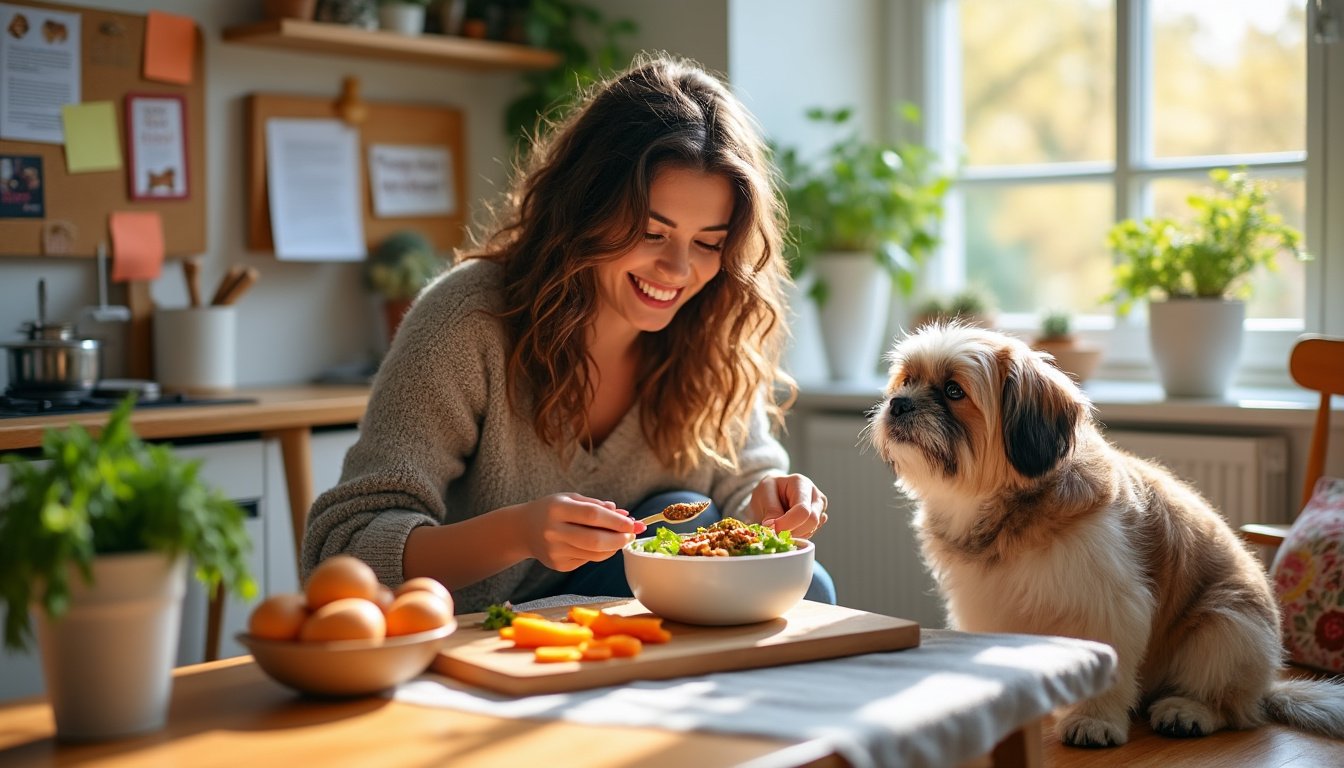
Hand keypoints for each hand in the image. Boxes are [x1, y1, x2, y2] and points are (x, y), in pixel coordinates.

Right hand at [514, 493, 645, 571]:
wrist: (523, 529)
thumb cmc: (552, 510)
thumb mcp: (571, 499)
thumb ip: (597, 506)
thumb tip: (625, 515)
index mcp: (557, 508)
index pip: (592, 516)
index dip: (616, 521)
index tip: (632, 523)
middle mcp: (554, 531)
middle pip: (595, 540)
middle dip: (619, 539)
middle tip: (631, 535)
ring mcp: (555, 551)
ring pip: (594, 554)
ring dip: (613, 548)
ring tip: (619, 539)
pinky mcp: (558, 565)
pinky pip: (587, 560)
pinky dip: (599, 553)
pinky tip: (597, 544)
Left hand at [747, 474, 827, 537]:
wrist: (771, 494)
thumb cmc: (768, 491)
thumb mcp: (763, 493)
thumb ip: (770, 510)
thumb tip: (774, 528)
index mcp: (802, 483)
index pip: (802, 510)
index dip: (787, 524)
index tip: (772, 529)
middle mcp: (816, 496)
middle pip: (812, 521)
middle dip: (792, 531)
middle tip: (775, 532)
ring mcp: (820, 510)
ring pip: (812, 530)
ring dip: (794, 534)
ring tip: (780, 526)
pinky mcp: (820, 522)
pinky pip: (810, 535)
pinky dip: (797, 536)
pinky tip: (788, 528)